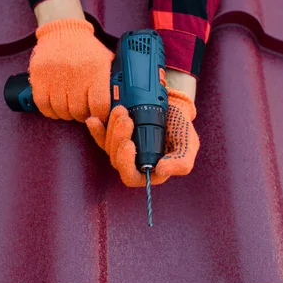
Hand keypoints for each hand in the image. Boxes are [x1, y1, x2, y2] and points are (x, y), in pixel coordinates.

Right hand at [28, 0, 113, 122]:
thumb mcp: (105, 59)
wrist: (63, 30)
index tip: (99, 116)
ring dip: (67, 114)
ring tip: (70, 109)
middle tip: (83, 113)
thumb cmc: (87, 49)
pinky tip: (56, 108)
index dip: (100, 115)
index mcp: (96, 70)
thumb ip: (114, 79)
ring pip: (61, 111)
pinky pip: (43, 105)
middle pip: (79, 111)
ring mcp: (55, 76)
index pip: (100, 105)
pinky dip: (50, 111)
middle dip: (82, 116)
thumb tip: (122, 101)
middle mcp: (76, 74)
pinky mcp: (39, 77)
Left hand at [85, 86, 199, 186]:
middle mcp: (133, 162)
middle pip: (116, 159)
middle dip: (118, 139)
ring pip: (108, 145)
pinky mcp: (113, 135)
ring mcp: (121, 148)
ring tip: (122, 110)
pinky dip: (96, 128)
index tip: (129, 143)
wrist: (173, 106)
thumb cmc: (181, 128)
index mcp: (149, 171)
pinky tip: (94, 119)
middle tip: (126, 120)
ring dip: (112, 128)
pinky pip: (100, 135)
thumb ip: (181, 162)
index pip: (130, 176)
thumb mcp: (189, 145)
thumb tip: (161, 170)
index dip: (126, 162)